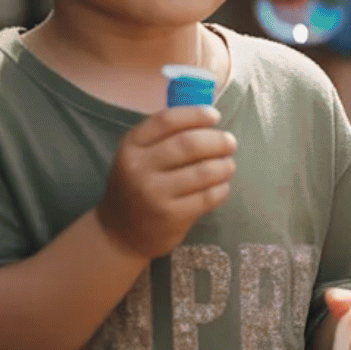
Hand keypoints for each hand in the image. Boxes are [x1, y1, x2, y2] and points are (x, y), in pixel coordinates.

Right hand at [96, 104, 236, 258]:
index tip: (214, 116)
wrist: (120, 235)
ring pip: (205, 171)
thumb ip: (166, 136)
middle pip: (190, 144)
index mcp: (130, 146)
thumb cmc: (137, 187)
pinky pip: (209, 196)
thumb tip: (210, 116)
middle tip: (230, 143)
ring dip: (225, 165)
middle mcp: (138, 168)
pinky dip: (222, 188)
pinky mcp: (171, 217)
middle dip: (218, 141)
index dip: (196, 114)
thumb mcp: (139, 157)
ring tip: (227, 165)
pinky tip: (220, 187)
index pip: (167, 120)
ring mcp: (154, 194)